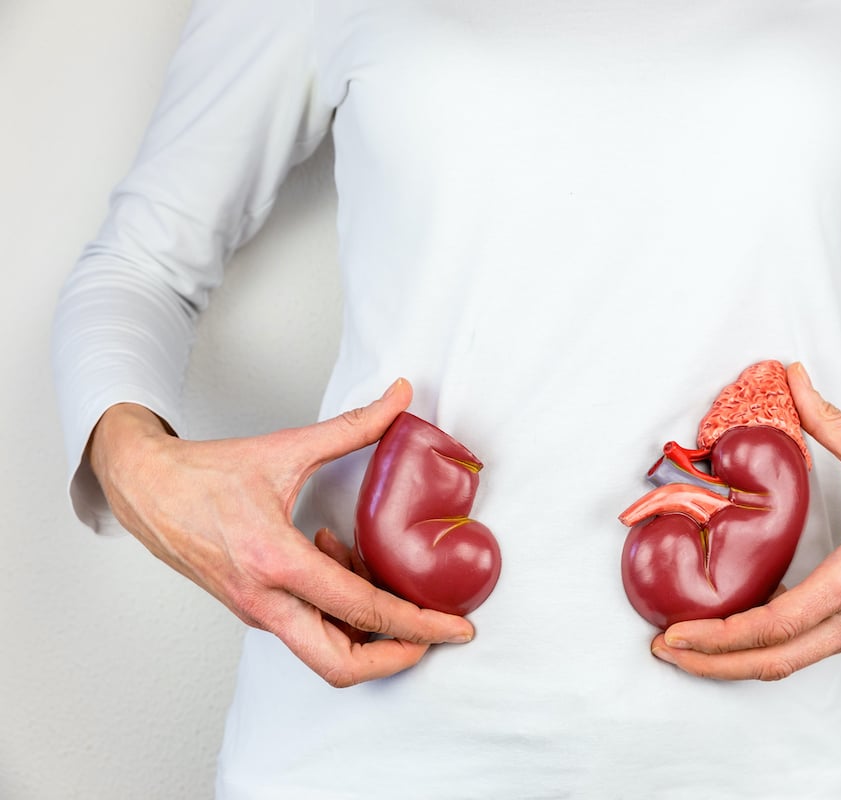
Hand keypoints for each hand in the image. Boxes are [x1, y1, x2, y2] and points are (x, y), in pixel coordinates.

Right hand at [89, 379, 474, 686]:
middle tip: (436, 632)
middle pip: (340, 664)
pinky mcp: (254, 610)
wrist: (144, 489)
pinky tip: (340, 556)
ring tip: (382, 573)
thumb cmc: (204, 476)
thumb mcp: (286, 448)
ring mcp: (257, 611)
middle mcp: (265, 600)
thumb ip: (353, 425)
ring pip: (323, 651)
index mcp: (277, 562)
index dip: (418, 624)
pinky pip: (307, 627)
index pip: (362, 610)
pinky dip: (337, 607)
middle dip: (397, 657)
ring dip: (365, 626)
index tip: (456, 627)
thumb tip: (400, 396)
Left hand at [650, 362, 840, 680]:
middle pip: (774, 662)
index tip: (677, 635)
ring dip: (737, 662)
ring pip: (790, 664)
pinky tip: (739, 635)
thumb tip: (794, 379)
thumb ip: (830, 423)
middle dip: (713, 664)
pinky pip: (808, 652)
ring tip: (691, 648)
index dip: (721, 637)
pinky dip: (767, 652)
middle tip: (666, 651)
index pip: (778, 625)